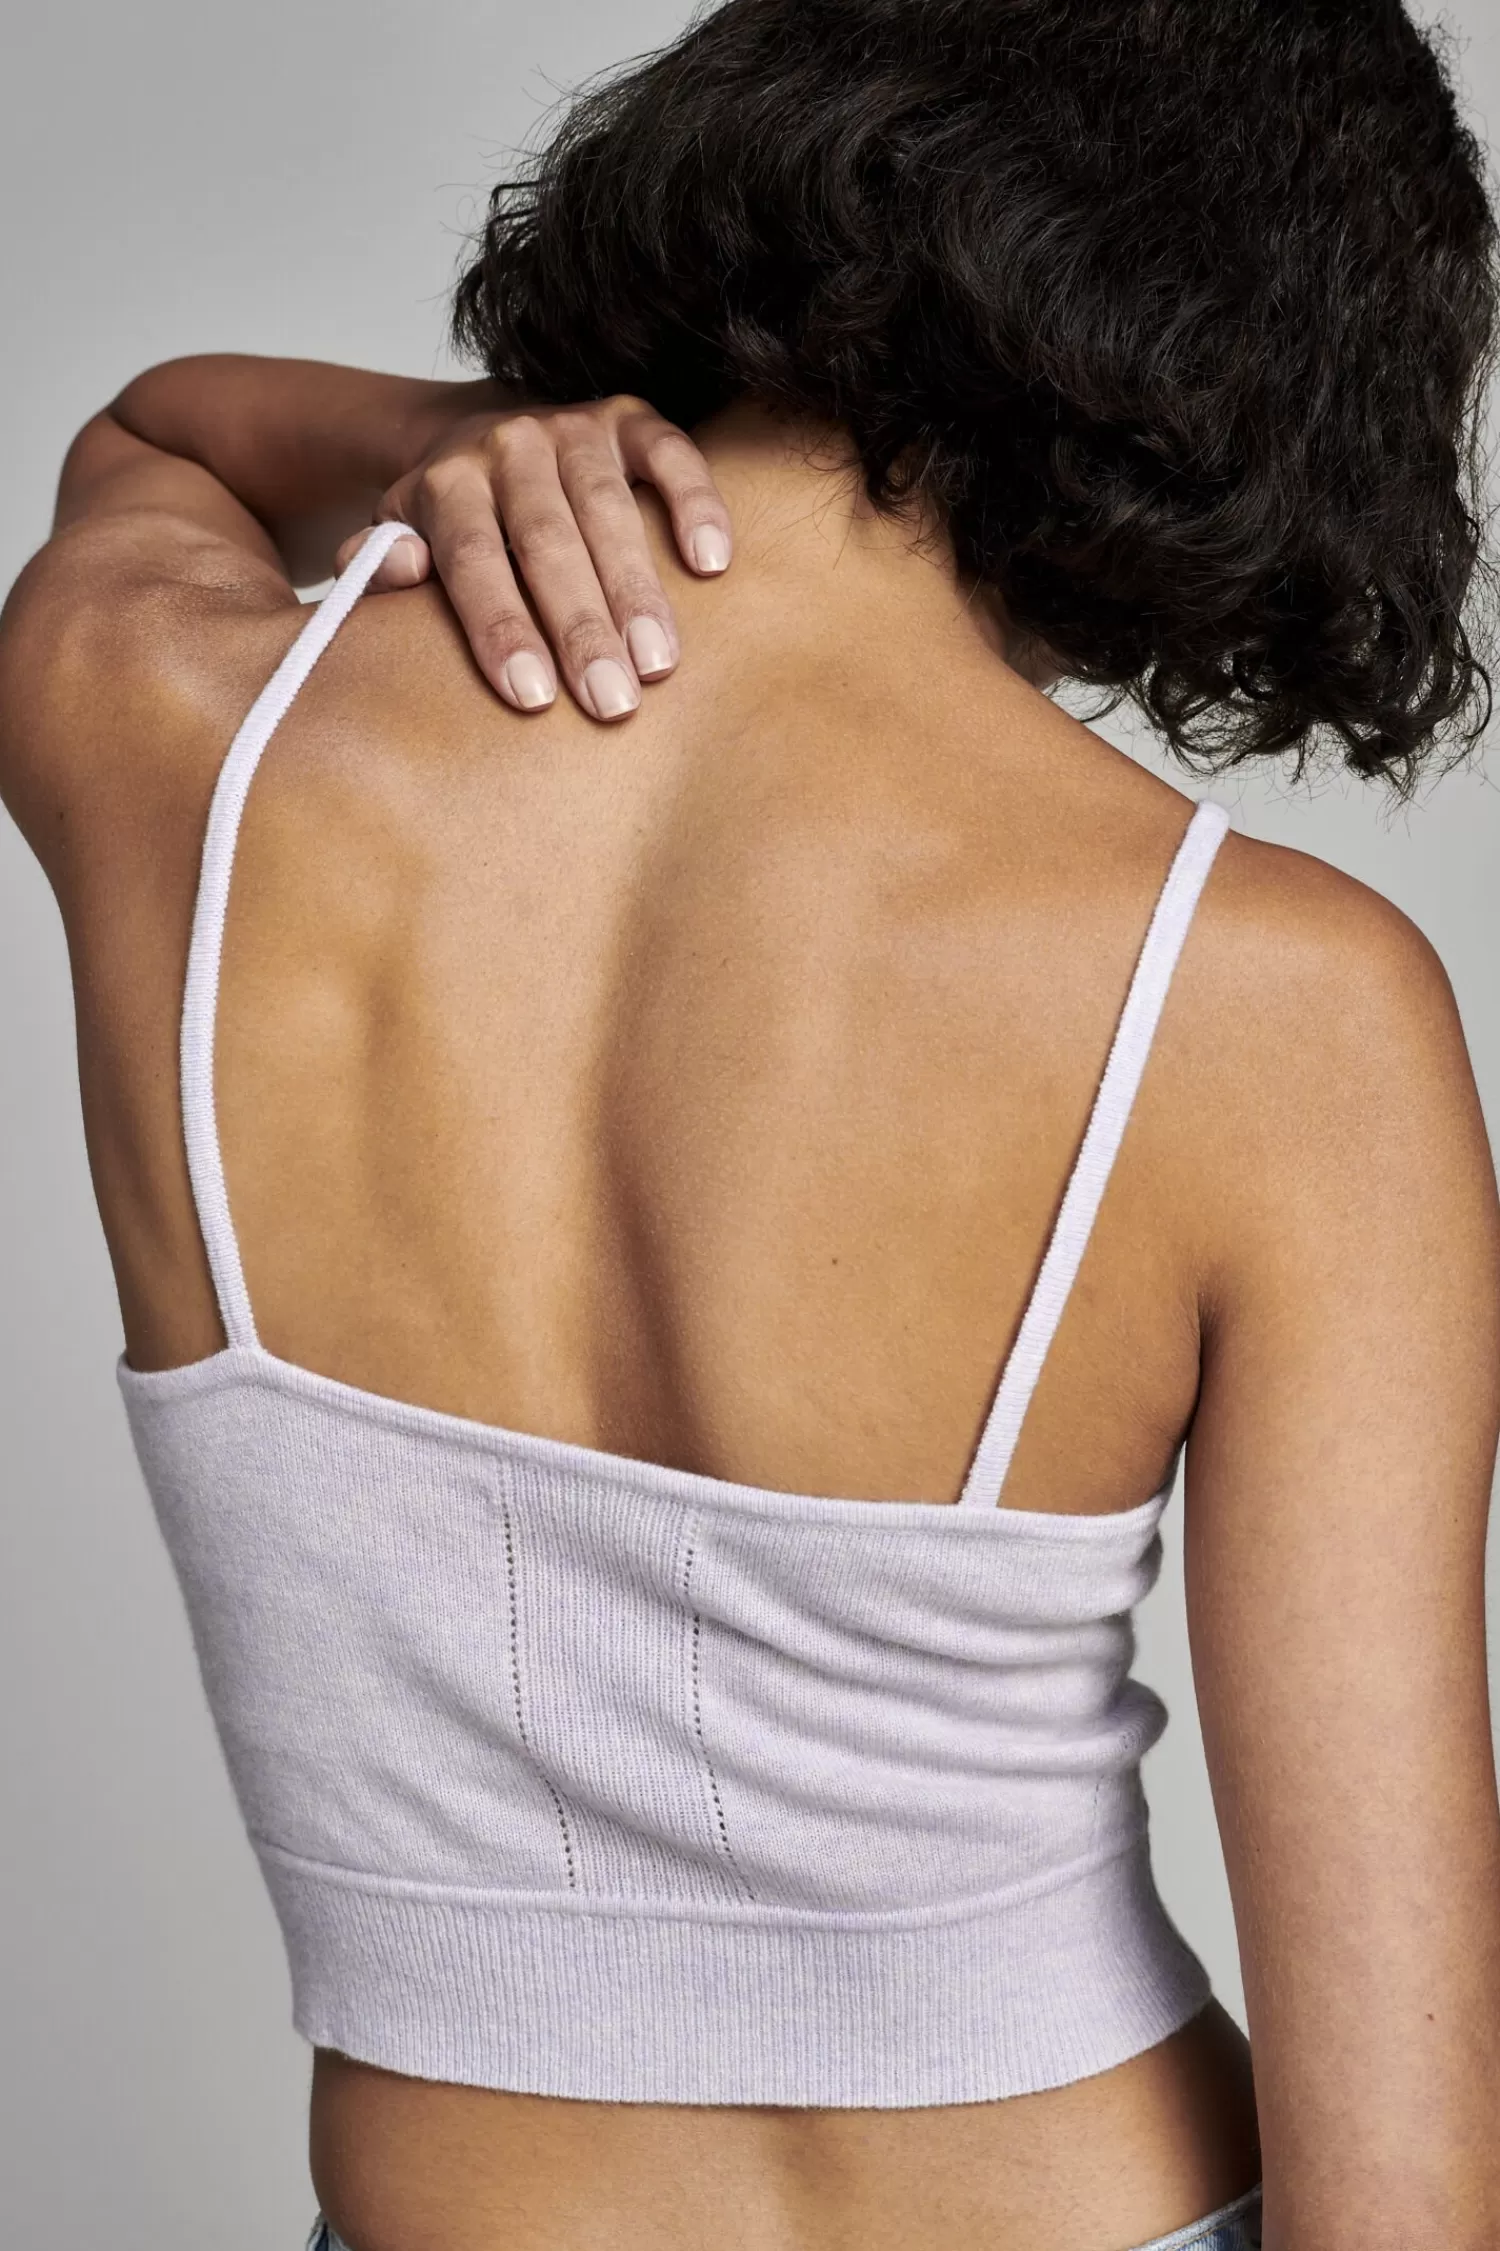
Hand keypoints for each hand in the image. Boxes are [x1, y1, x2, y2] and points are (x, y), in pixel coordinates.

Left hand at [334, 394, 733, 721]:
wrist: (481, 435)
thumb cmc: (450, 524)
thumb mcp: (398, 542)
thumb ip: (379, 564)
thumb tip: (402, 571)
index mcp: (447, 483)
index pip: (473, 560)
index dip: (501, 627)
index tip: (532, 698)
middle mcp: (509, 446)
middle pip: (546, 542)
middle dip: (580, 627)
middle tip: (612, 704)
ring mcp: (574, 428)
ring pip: (608, 509)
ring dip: (638, 589)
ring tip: (660, 663)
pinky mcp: (630, 419)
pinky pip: (671, 454)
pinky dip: (694, 503)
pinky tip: (711, 563)